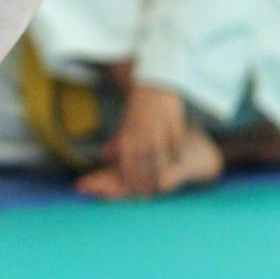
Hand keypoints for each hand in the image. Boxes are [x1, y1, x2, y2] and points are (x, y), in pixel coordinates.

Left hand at [77, 84, 223, 200]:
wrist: (154, 84)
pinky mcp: (174, 123)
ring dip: (159, 172)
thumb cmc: (138, 105)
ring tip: (159, 184)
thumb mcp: (125, 122)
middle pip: (144, 163)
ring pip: (160, 156)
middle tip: (146, 194)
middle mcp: (143, 134)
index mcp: (128, 134)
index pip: (129, 163)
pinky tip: (175, 163)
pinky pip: (175, 142)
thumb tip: (104, 156)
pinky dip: (174, 154)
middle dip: (144, 181)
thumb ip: (117, 141)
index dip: (131, 179)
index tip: (132, 191)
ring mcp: (159, 129)